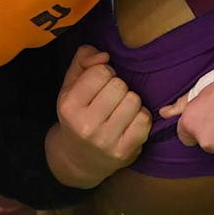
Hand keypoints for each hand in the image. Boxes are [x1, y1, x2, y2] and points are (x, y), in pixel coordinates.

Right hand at [46, 46, 150, 188]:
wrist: (80, 159)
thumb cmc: (78, 114)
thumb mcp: (71, 85)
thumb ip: (83, 59)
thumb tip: (104, 55)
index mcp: (69, 106)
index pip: (101, 72)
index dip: (104, 72)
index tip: (100, 83)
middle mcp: (86, 126)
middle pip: (119, 85)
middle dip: (117, 86)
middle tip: (110, 98)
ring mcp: (106, 141)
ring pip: (134, 100)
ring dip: (130, 101)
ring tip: (119, 109)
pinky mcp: (125, 151)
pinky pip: (144, 119)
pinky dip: (140, 116)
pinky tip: (129, 121)